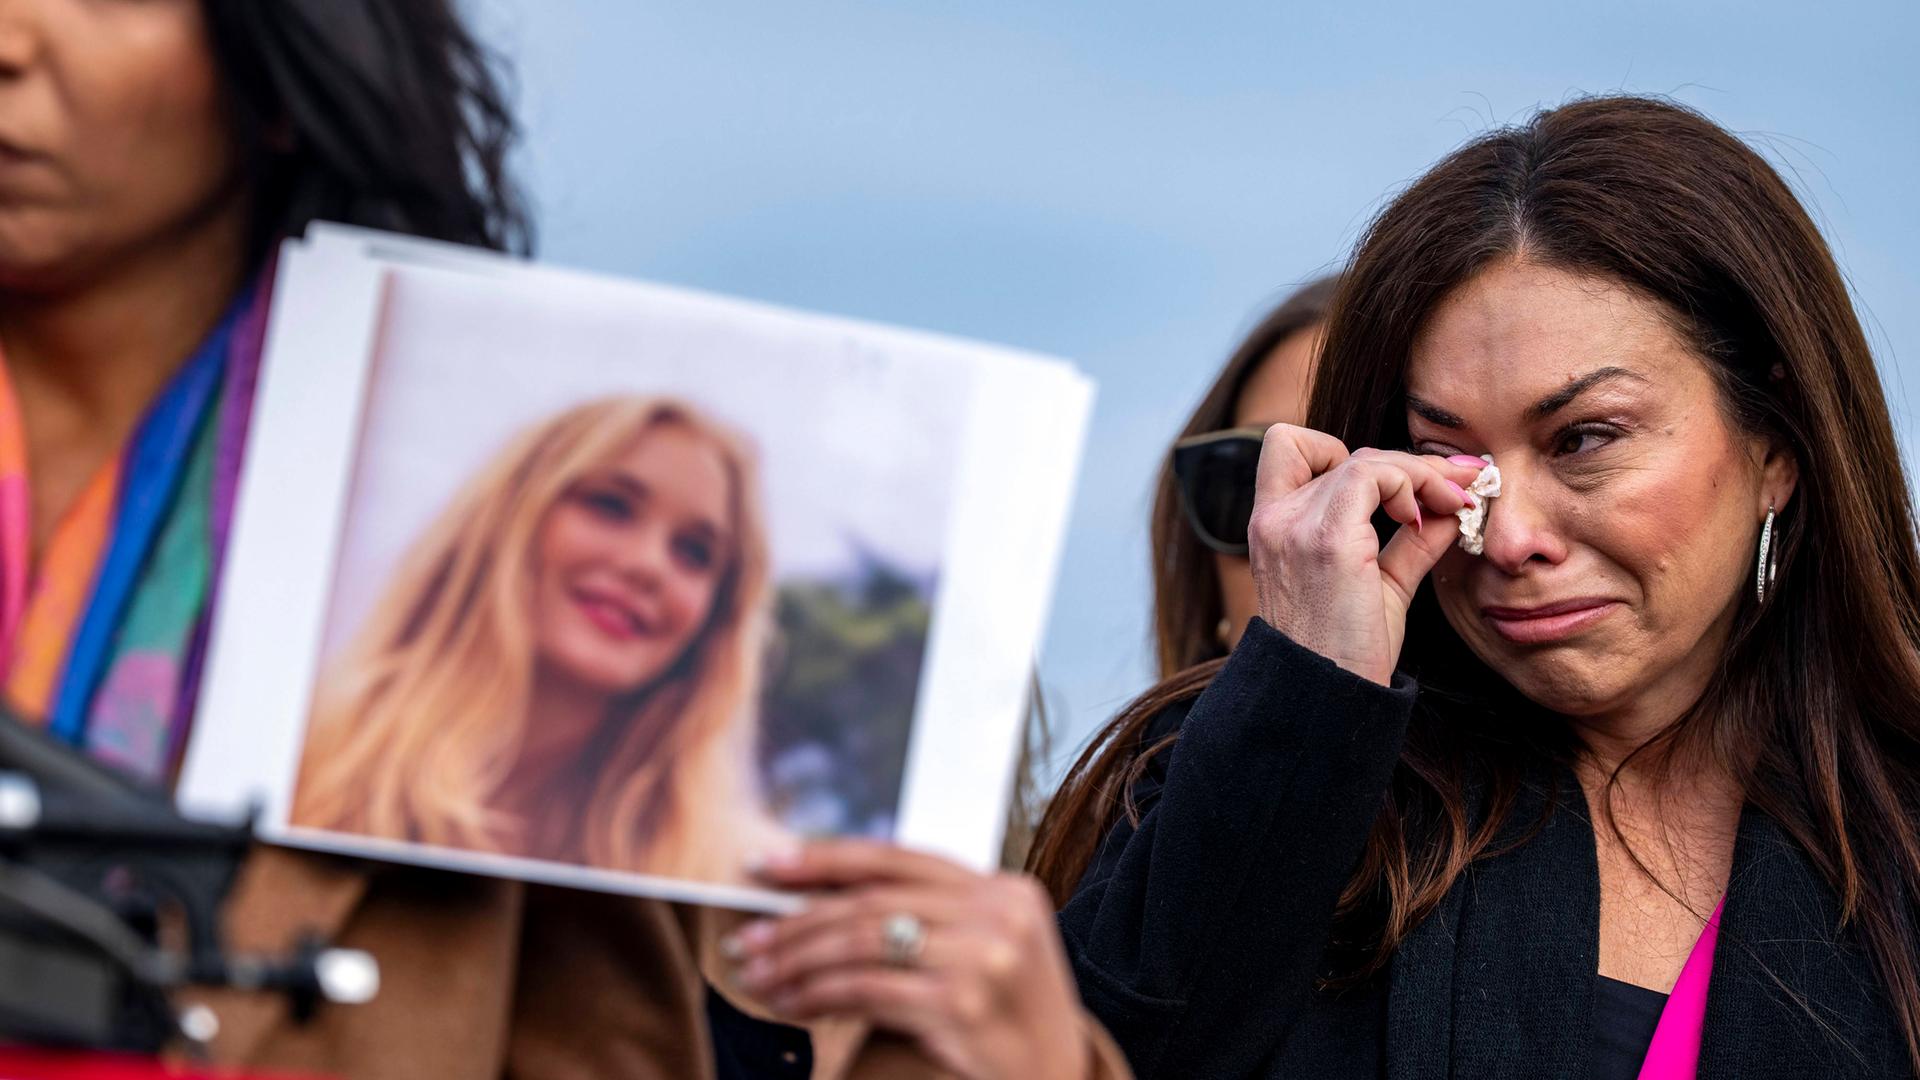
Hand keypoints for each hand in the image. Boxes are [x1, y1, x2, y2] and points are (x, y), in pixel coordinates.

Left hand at [727, 840, 1090, 1079]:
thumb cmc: (1007, 1019)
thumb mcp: (983, 950)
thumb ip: (927, 918)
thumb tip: (816, 902)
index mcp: (1002, 887)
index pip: (896, 858)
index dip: (825, 858)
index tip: (767, 867)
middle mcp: (997, 910)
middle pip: (871, 901)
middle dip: (797, 921)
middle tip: (748, 940)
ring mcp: (985, 954)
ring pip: (862, 941)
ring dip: (797, 960)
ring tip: (757, 976)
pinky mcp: (963, 1002)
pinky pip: (868, 988)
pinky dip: (818, 994)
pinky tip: (791, 1003)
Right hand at [1249, 425, 1482, 684]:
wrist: (1328, 697)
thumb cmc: (1347, 652)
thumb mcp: (1382, 585)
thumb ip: (1411, 542)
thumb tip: (1454, 507)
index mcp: (1273, 526)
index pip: (1289, 448)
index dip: (1341, 452)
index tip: (1394, 488)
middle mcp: (1275, 517)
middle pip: (1345, 451)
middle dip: (1410, 464)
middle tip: (1459, 486)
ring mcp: (1296, 525)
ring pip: (1368, 459)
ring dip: (1420, 474)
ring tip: (1455, 503)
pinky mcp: (1327, 539)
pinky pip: (1375, 475)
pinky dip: (1411, 484)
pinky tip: (1426, 518)